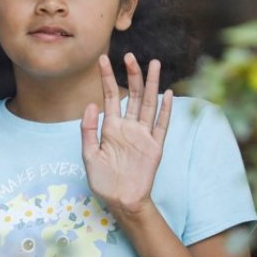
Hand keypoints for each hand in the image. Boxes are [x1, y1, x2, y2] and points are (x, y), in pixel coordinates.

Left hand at [81, 53, 172, 214]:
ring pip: (149, 104)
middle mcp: (128, 127)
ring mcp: (143, 135)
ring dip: (151, 85)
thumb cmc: (103, 181)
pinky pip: (162, 125)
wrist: (121, 201)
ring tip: (154, 64)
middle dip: (132, 75)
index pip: (109, 96)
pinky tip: (168, 93)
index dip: (106, 78)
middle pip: (133, 95)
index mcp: (111, 128)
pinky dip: (166, 109)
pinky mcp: (155, 147)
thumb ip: (88, 129)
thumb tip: (91, 104)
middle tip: (130, 56)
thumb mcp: (88, 155)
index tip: (102, 59)